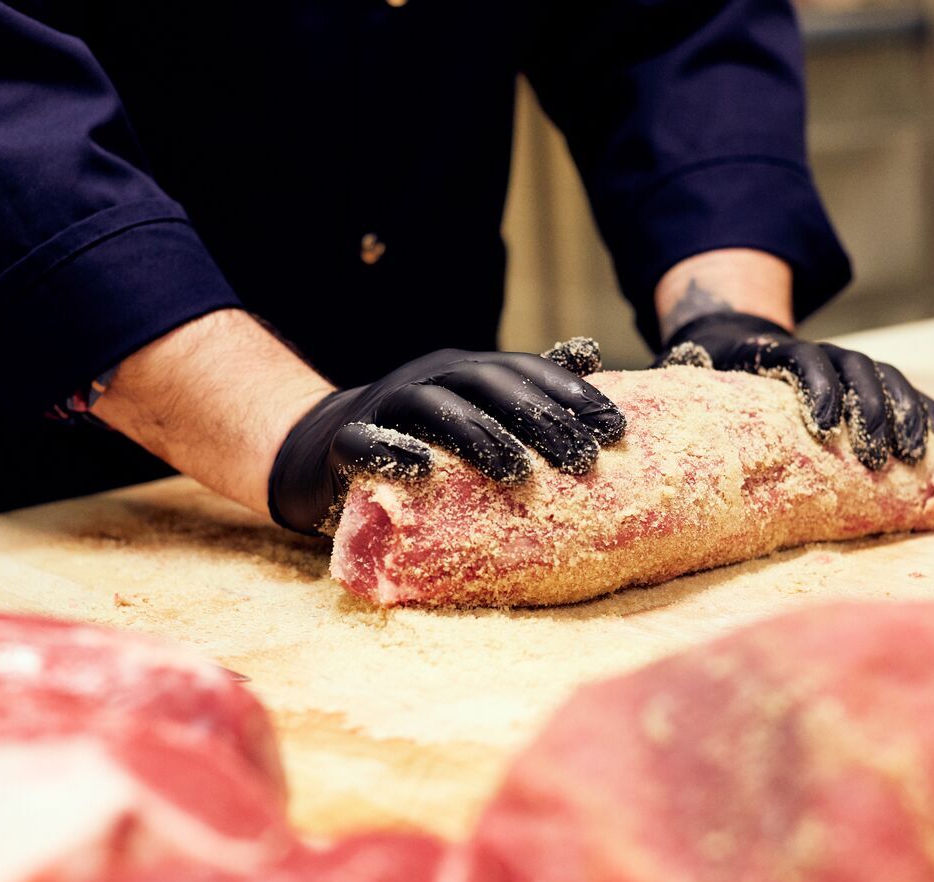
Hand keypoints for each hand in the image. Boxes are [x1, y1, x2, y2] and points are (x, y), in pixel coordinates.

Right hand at [268, 341, 626, 534]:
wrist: (318, 448)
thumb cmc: (415, 434)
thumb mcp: (472, 405)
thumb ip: (524, 385)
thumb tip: (590, 355)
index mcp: (464, 370)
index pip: (524, 371)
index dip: (570, 395)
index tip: (616, 429)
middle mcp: (428, 378)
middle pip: (488, 386)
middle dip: (539, 421)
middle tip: (582, 462)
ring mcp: (384, 406)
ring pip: (432, 408)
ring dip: (477, 436)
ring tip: (516, 473)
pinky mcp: (343, 443)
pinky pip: (364, 442)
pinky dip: (391, 451)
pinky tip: (421, 470)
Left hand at [655, 311, 933, 469]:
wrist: (727, 336)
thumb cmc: (700, 372)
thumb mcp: (683, 376)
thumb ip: (674, 390)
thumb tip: (627, 418)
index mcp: (768, 350)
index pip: (804, 360)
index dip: (819, 390)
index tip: (825, 429)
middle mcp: (813, 351)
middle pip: (857, 368)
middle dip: (873, 412)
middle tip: (881, 460)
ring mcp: (843, 363)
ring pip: (885, 378)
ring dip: (905, 415)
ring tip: (917, 458)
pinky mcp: (864, 381)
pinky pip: (904, 391)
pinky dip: (926, 414)